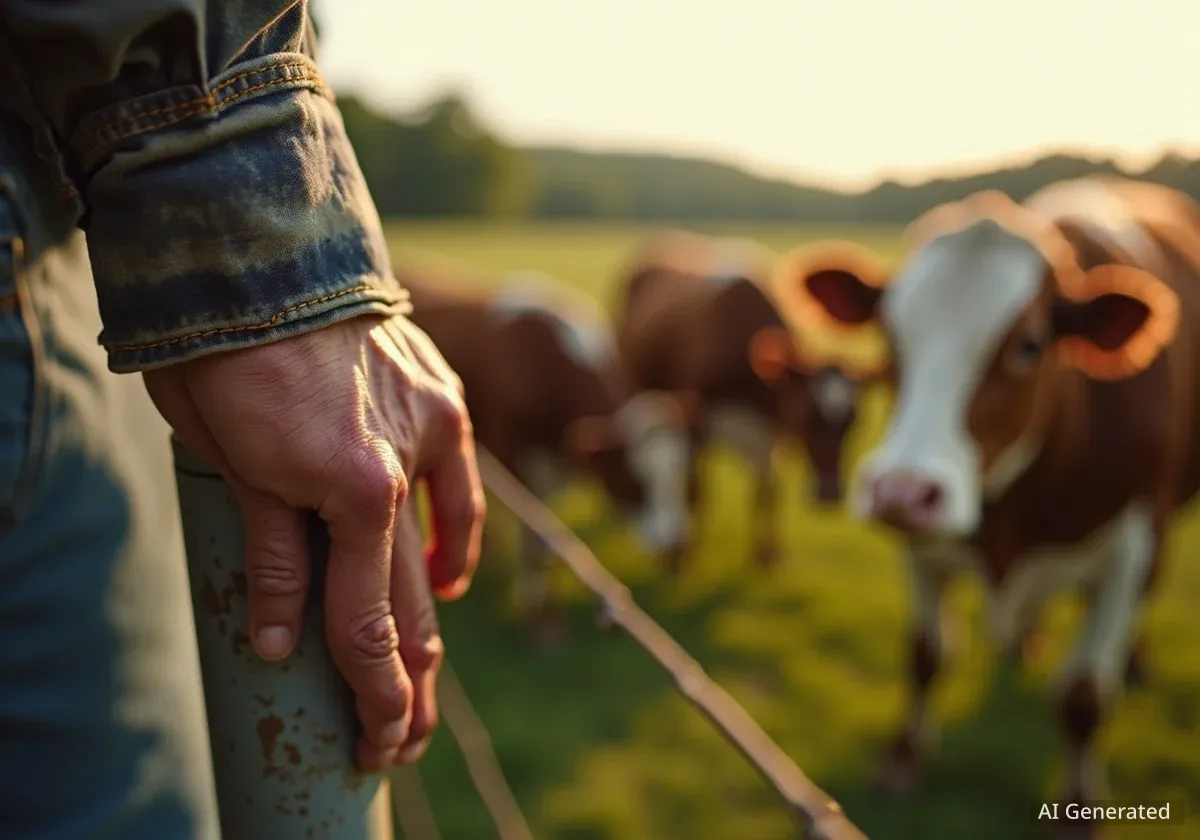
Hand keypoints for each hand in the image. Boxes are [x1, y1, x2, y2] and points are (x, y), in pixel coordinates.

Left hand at [143, 314, 485, 769]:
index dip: (373, 693)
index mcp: (352, 491)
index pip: (368, 620)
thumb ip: (273, 556)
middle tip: (401, 734)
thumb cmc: (228, 358)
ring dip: (432, 617)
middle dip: (407, 680)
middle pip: (416, 602)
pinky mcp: (441, 398)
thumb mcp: (233, 466)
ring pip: (443, 549)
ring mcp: (431, 428)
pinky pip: (458, 486)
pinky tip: (447, 575)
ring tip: (424, 670)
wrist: (262, 254)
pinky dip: (453, 538)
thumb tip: (282, 641)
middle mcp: (406, 467)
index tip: (376, 741)